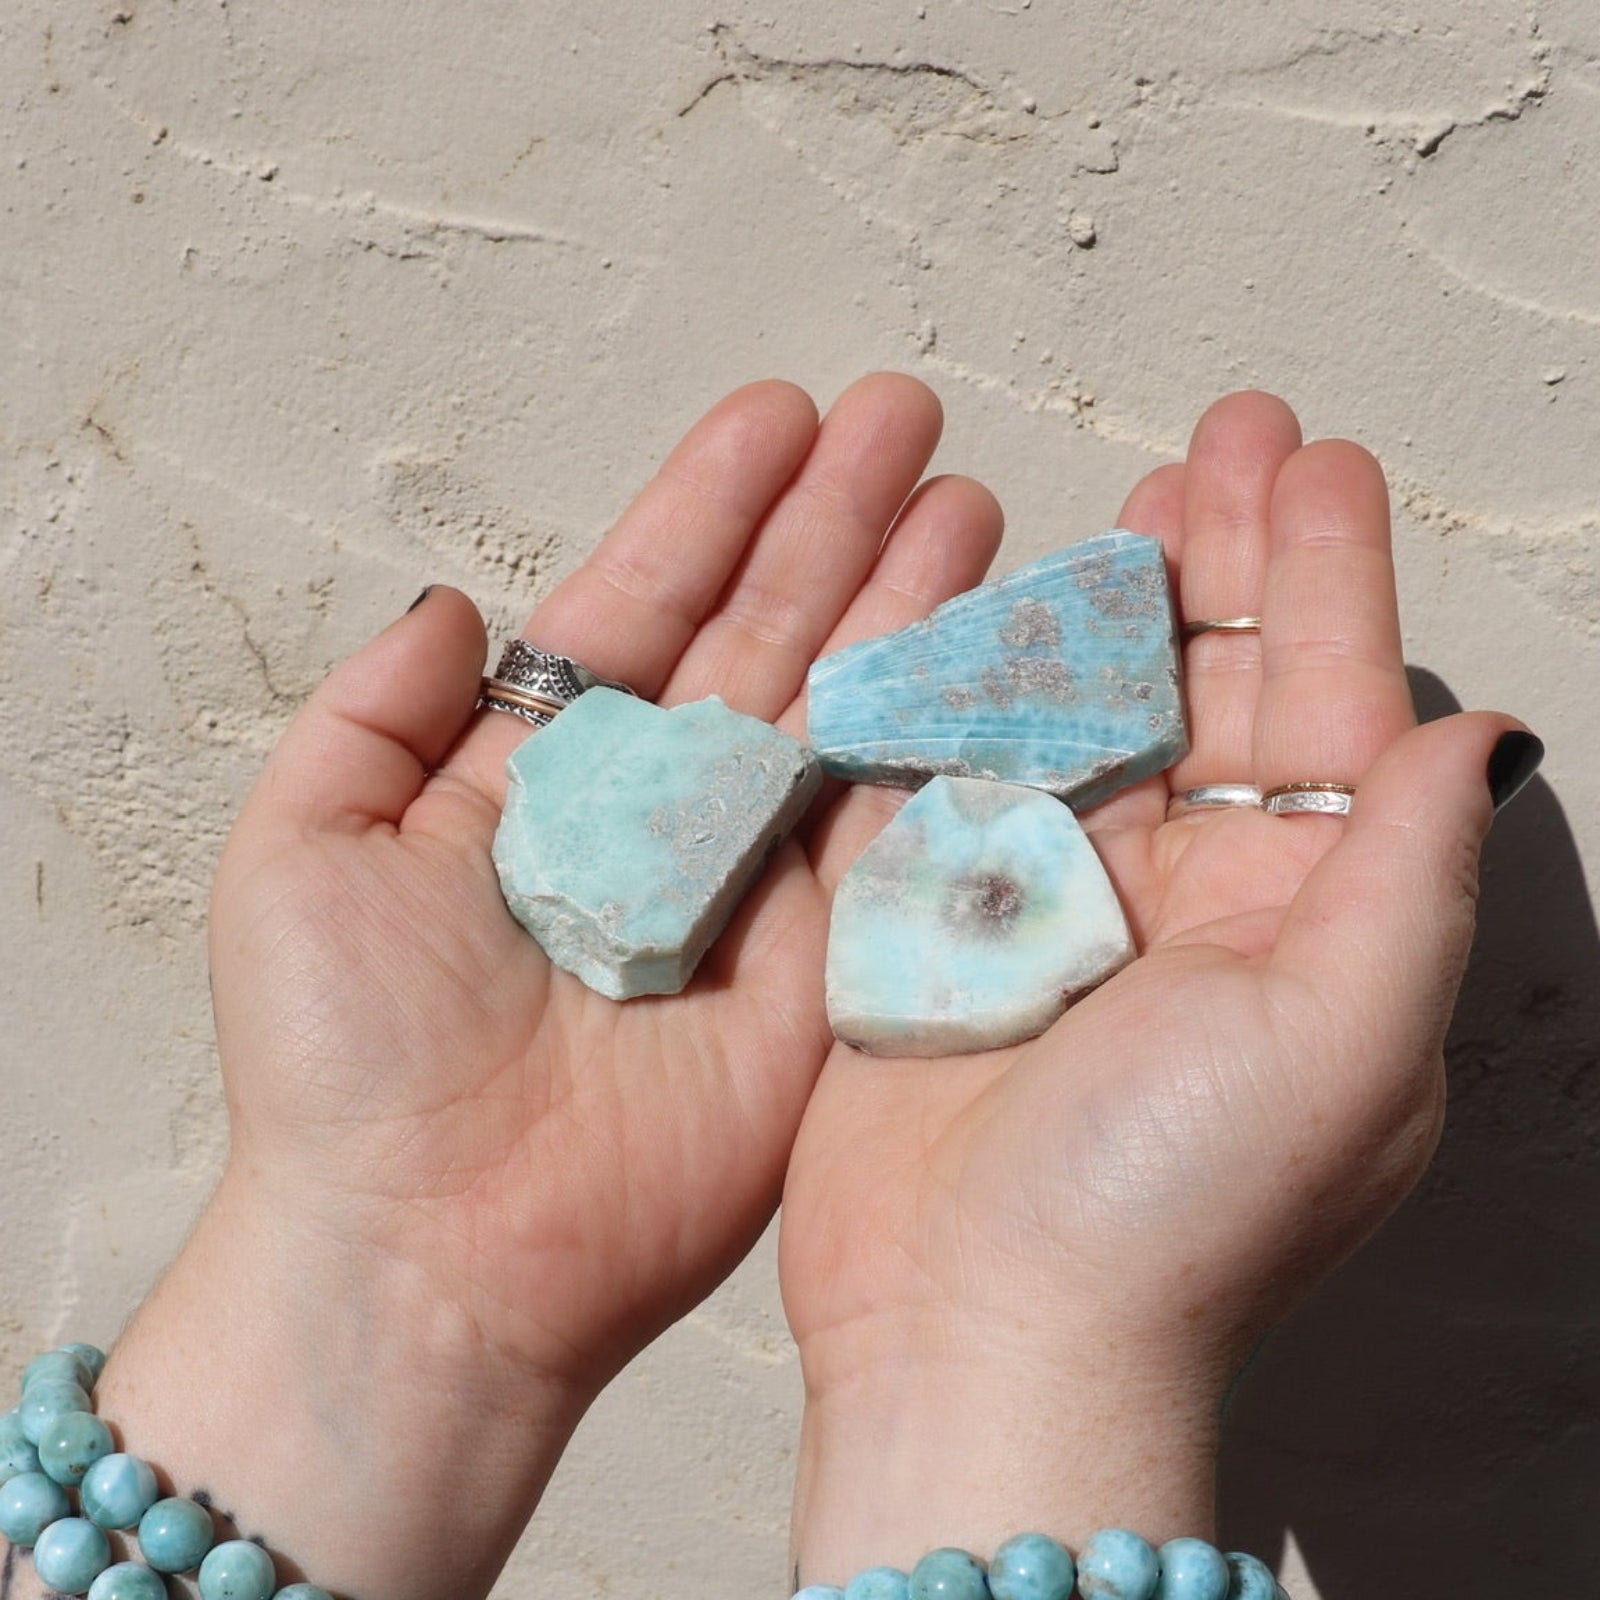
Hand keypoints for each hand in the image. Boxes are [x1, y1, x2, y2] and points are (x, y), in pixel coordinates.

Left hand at [87, 375, 1002, 1599]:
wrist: (437, 1250)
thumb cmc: (348, 1062)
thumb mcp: (305, 848)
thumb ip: (374, 709)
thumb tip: (451, 601)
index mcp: (543, 773)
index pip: (643, 606)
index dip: (710, 508)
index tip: (777, 415)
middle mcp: (659, 815)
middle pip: (763, 636)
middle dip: (833, 522)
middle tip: (902, 416)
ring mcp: (754, 887)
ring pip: (842, 710)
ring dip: (904, 600)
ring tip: (966, 499)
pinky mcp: (826, 966)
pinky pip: (891, 831)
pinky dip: (942, 737)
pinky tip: (992, 643)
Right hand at [780, 392, 1536, 1581]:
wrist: (970, 1327)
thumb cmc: (1165, 1211)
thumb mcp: (1341, 1042)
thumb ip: (1406, 875)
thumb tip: (1479, 738)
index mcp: (1302, 921)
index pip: (1331, 711)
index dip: (1325, 577)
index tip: (1310, 462)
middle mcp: (1191, 900)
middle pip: (1217, 690)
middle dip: (1223, 560)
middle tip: (1220, 440)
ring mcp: (1062, 902)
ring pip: (1097, 713)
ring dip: (1109, 605)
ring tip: (1123, 504)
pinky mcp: (949, 918)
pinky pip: (973, 768)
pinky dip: (982, 683)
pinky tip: (992, 608)